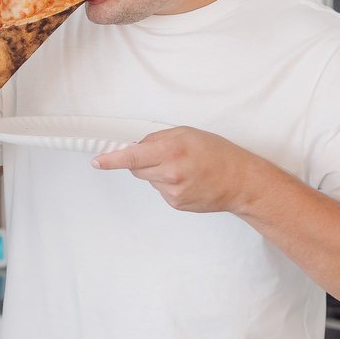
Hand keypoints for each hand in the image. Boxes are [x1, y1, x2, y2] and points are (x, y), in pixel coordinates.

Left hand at [91, 127, 267, 213]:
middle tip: (164, 156)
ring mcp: (173, 192)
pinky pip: (161, 190)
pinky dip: (168, 184)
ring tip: (183, 169)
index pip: (132, 156)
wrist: (241, 182)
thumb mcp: (188, 134)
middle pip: (136, 169)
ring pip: (149, 180)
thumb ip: (159, 138)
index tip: (98, 162)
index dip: (112, 160)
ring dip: (158, 173)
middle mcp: (170, 173)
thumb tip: (137, 145)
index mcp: (172, 151)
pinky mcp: (176, 204)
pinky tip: (187, 181)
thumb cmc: (219, 155)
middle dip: (143, 161)